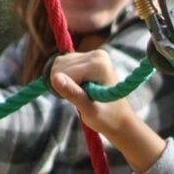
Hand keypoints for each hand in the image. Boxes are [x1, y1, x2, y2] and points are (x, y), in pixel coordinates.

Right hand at [50, 50, 165, 173]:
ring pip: (60, 63)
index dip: (64, 89)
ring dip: (63, 81)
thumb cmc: (106, 118)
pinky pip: (64, 63)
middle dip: (62, 84)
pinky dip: (65, 77)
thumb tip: (54, 77)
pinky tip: (78, 86)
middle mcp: (97, 54)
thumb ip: (72, 93)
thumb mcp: (88, 110)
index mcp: (99, 64)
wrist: (119, 118)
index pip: (64, 72)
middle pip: (60, 65)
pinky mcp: (88, 56)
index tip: (79, 101)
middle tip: (79, 98)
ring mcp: (93, 54)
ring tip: (79, 93)